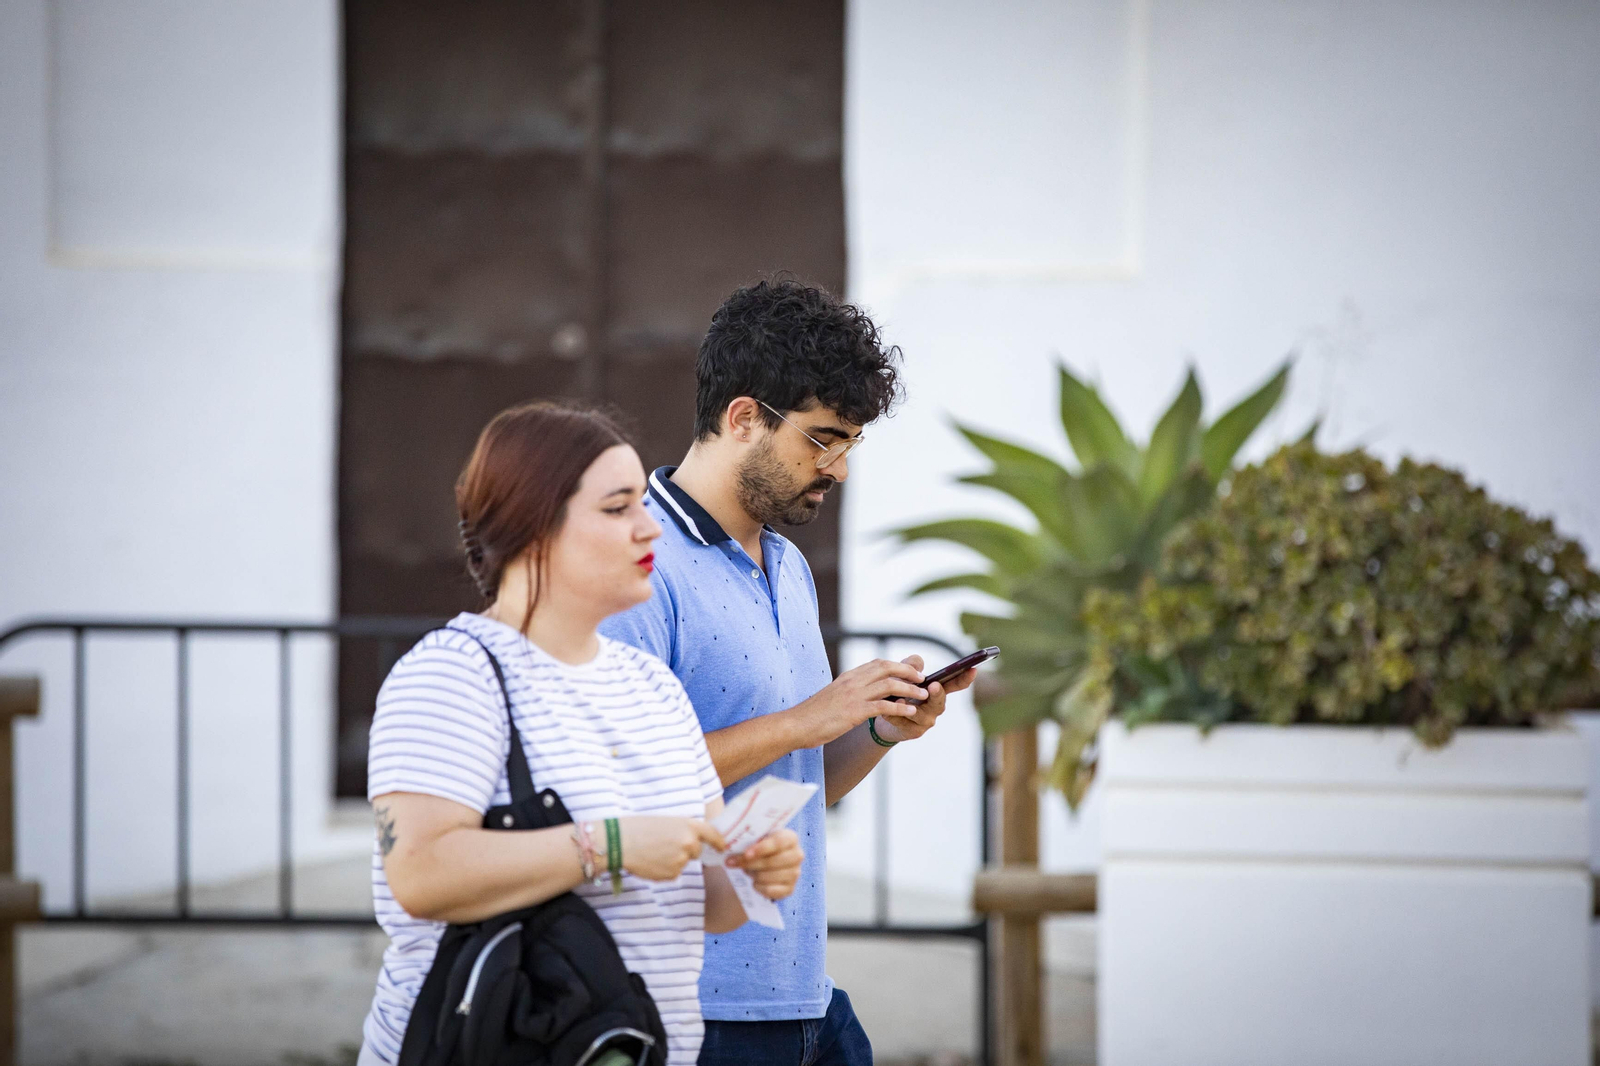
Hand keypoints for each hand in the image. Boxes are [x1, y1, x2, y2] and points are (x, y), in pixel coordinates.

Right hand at [616, 816, 726, 881]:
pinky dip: (664, 869)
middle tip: (667, 845)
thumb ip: (683, 830)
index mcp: (689, 826)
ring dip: (673, 860)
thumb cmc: (640, 827)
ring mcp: (682, 860)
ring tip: (654, 852)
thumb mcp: (667, 821)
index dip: (719, 842)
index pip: (713, 834)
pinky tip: (651, 861)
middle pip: (696, 851)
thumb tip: (692, 841)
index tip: (722, 847)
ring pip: (682, 863)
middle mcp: (690, 843)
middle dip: (687, 851)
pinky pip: (672, 873)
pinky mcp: (672, 874)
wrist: (621, 842)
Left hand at [727, 829, 803, 899]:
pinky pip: (771, 890)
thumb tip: (727, 847)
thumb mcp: (755, 840)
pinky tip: (755, 882)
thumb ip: (746, 840)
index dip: (762, 848)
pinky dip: (759, 887)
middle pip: (773, 861)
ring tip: (747, 871)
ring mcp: (795, 873)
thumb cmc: (757, 849)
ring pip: (770, 876)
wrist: (762, 865)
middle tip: (734, 863)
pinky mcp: (790, 889)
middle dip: (751, 864)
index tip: (746, 854)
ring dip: (754, 875)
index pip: (779, 842)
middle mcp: (797, 855)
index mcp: (790, 838)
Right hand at [794, 658, 928, 744]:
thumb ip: (849, 690)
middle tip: (923, 679)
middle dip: (908, 672)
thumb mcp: (834, 696)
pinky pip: (883, 706)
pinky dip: (900, 707)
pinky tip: (910, 711)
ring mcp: (853, 695)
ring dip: (909, 690)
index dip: (897, 665)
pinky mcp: (854, 712)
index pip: (877, 663)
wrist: (797, 725)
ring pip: (889, 685)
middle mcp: (852, 681)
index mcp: (848, 677)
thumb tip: (862, 691)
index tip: (910, 671)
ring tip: (923, 695)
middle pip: (886, 668)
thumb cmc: (813, 714)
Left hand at [871, 655, 976, 743]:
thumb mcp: (903, 674)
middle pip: (940, 702)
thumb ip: (911, 665)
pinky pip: (904, 723)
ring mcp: (926, 721)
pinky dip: (894, 716)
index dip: (965, 678)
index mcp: (937, 690)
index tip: (973, 669)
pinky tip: (886, 712)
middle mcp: (935, 707)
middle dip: (937, 694)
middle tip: (933, 686)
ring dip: (911, 707)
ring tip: (900, 700)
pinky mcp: (913, 732)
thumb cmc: (898, 690)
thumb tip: (917, 665)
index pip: (955, 684)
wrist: (882, 712)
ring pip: (921, 714)